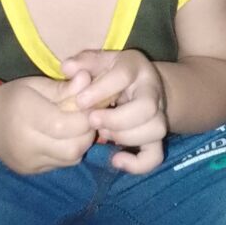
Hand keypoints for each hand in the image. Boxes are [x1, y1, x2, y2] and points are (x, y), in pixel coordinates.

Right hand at [0, 72, 95, 174]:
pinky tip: (65, 138)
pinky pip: (62, 164)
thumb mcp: (35, 85)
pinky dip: (70, 150)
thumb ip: (62, 87)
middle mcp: (26, 142)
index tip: (90, 105)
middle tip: (88, 117)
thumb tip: (87, 79)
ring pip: (71, 158)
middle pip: (73, 147)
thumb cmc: (11, 97)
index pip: (66, 124)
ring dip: (81, 142)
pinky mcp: (31, 172)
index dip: (85, 116)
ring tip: (78, 127)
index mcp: (25, 114)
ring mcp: (28, 161)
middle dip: (87, 132)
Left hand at [60, 49, 167, 173]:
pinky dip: (138, 164)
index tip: (80, 102)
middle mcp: (152, 89)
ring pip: (156, 129)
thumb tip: (66, 68)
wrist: (139, 84)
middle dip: (117, 119)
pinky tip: (115, 160)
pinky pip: (156, 154)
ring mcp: (158, 112)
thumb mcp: (97, 61)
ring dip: (126, 137)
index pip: (123, 76)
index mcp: (134, 66)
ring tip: (103, 134)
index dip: (100, 90)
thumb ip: (82, 63)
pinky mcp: (156, 135)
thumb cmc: (110, 72)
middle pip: (146, 107)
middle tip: (92, 121)